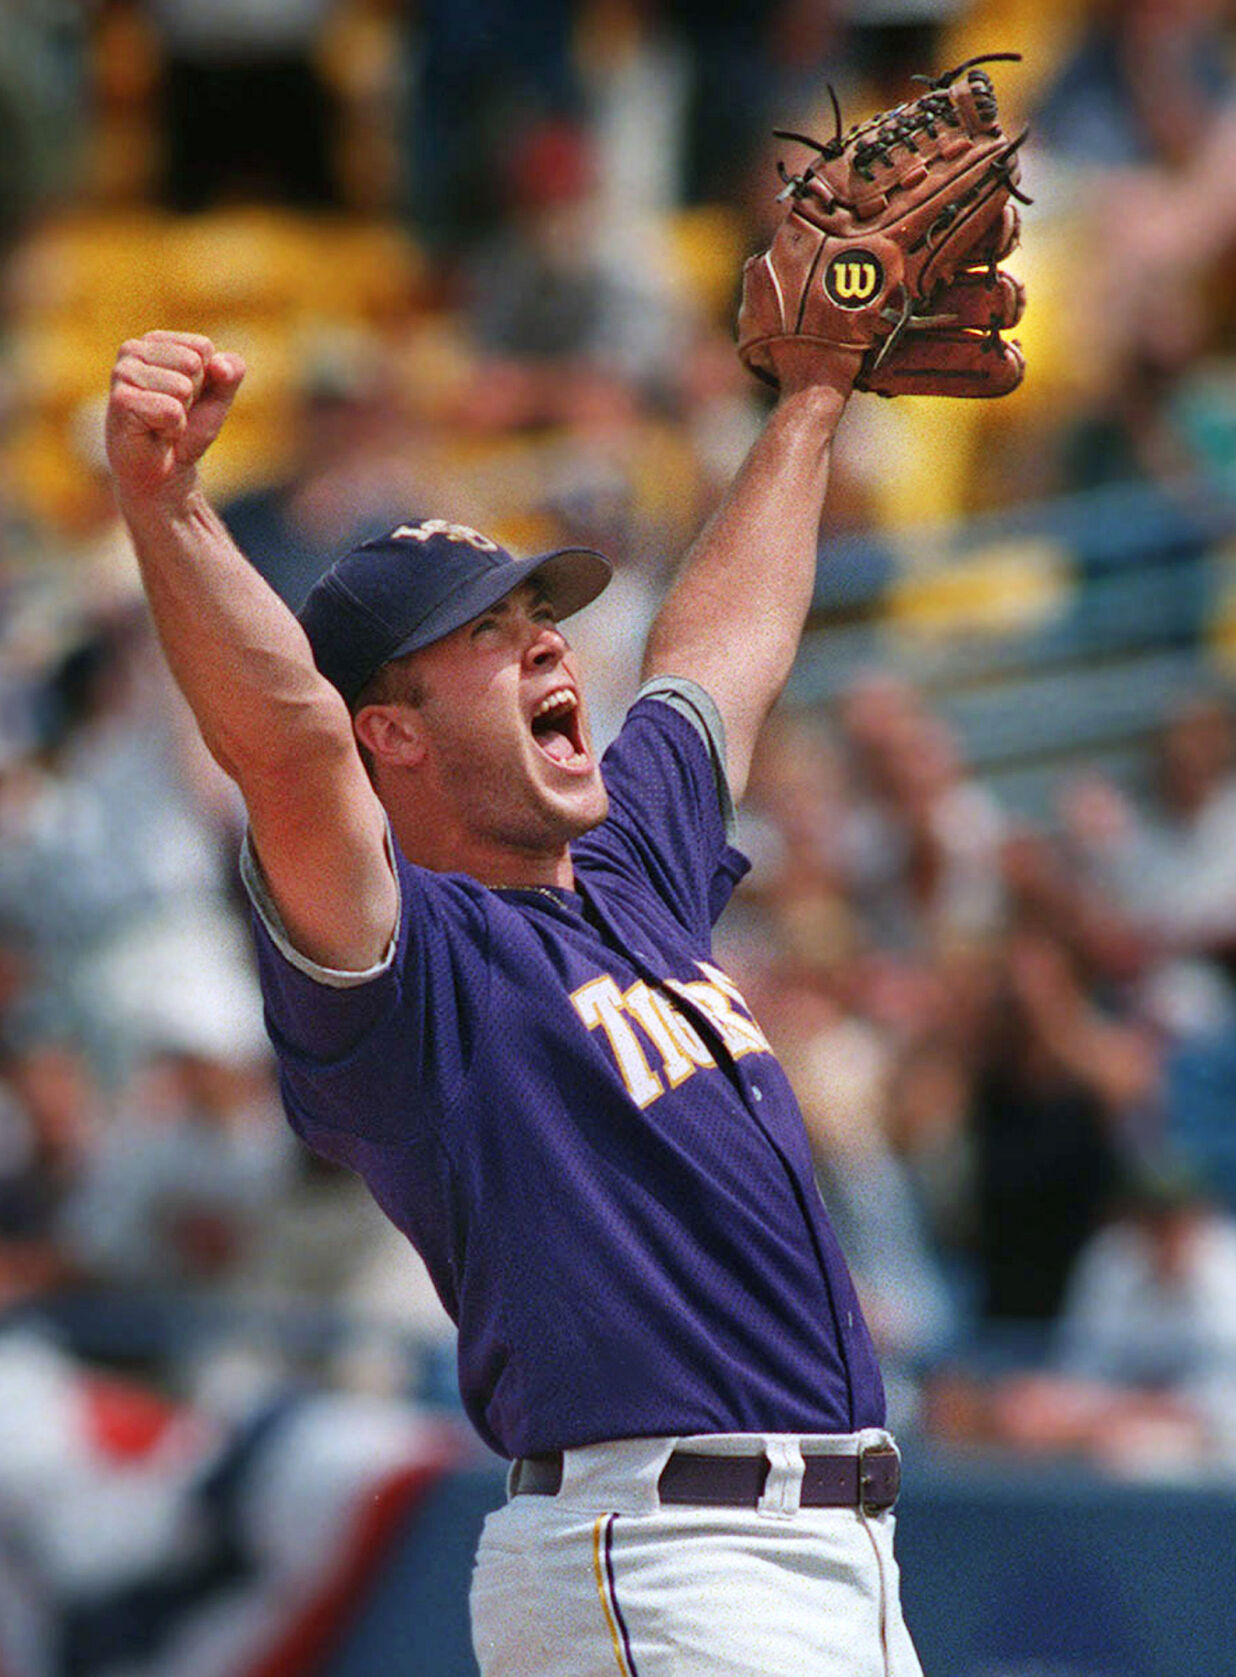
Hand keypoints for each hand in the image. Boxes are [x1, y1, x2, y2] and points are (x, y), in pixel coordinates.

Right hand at [106, 330, 244, 504]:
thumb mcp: (219, 398)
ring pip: (183, 386)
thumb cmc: (188, 431)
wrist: (166, 474)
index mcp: (155, 341)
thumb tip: (220, 364)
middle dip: (193, 397)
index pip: (203, 347)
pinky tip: (155, 433)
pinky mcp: (121, 401)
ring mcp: (122, 373)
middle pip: (193, 363)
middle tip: (174, 414)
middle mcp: (133, 350)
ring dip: (181, 415)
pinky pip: (171, 410)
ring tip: (162, 423)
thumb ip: (231, 373)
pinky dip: (173, 429)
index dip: (206, 380)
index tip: (187, 399)